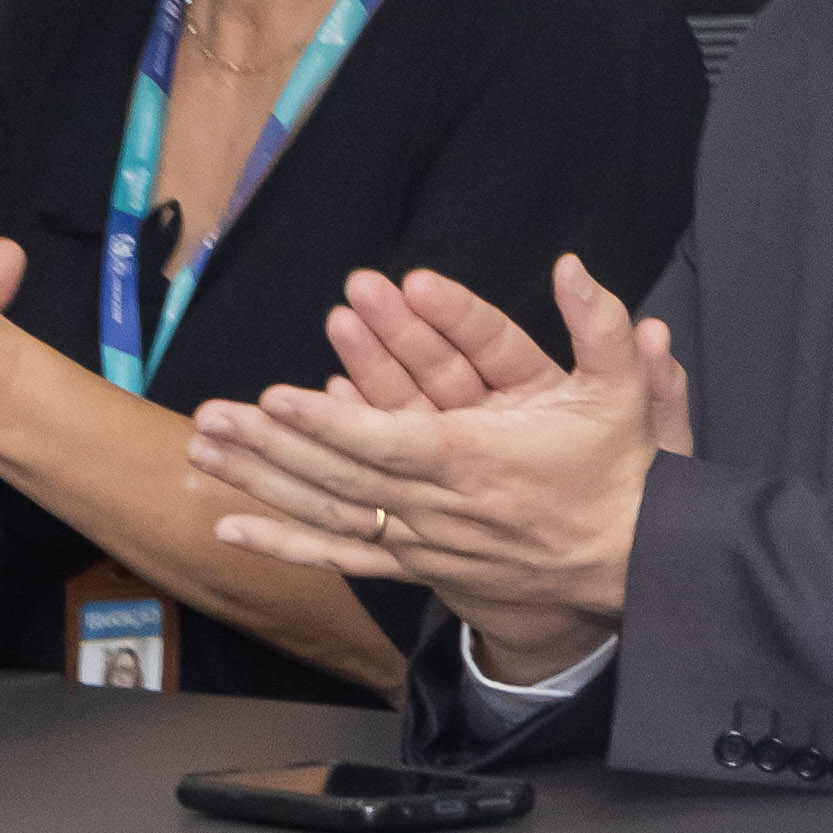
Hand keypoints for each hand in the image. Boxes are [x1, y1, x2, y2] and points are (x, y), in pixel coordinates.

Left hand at [196, 255, 660, 669]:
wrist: (629, 560)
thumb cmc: (618, 473)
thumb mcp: (623, 392)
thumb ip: (601, 326)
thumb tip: (573, 267)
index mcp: (477, 457)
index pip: (388, 439)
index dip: (327, 422)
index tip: (274, 399)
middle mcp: (440, 504)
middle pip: (339, 475)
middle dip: (271, 445)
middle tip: (212, 418)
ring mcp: (424, 540)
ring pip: (328, 512)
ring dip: (261, 483)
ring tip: (202, 456)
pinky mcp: (420, 565)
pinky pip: (343, 555)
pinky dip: (286, 544)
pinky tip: (232, 528)